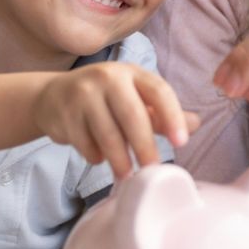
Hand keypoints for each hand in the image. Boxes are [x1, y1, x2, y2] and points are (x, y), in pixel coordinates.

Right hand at [34, 63, 199, 179]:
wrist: (52, 96)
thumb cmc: (103, 99)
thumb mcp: (133, 98)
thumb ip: (161, 113)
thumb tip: (196, 124)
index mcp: (131, 72)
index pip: (158, 91)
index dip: (173, 116)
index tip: (181, 142)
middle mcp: (107, 77)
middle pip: (132, 116)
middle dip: (145, 147)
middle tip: (152, 170)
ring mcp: (83, 94)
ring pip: (108, 134)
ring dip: (119, 160)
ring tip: (126, 175)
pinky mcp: (64, 113)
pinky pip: (85, 143)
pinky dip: (95, 156)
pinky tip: (98, 157)